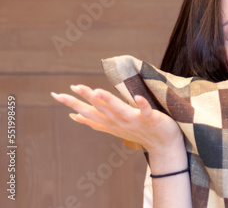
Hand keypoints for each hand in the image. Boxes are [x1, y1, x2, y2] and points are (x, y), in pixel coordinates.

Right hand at [51, 85, 183, 155]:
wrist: (164, 145)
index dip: (73, 104)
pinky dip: (142, 104)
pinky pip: (146, 111)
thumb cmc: (138, 132)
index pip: (88, 113)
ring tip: (96, 91)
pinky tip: (137, 97)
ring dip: (108, 101)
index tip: (56, 95)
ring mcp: (134, 121)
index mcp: (110, 123)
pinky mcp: (150, 119)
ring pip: (118, 109)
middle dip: (85, 99)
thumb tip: (75, 115)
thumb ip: (95, 120)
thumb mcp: (113, 126)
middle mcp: (119, 123)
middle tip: (70, 88)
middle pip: (99, 110)